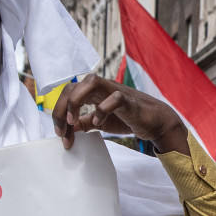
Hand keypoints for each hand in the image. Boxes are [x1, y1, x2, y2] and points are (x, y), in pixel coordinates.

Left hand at [52, 74, 188, 154]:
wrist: (156, 122)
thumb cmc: (129, 118)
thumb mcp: (102, 122)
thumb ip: (85, 122)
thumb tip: (69, 128)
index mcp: (94, 92)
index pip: (69, 93)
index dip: (59, 111)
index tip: (60, 134)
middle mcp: (102, 88)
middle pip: (74, 85)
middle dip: (61, 108)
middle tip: (62, 131)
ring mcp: (116, 91)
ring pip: (91, 81)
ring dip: (77, 101)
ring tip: (73, 121)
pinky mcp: (129, 101)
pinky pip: (114, 97)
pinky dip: (103, 109)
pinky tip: (98, 123)